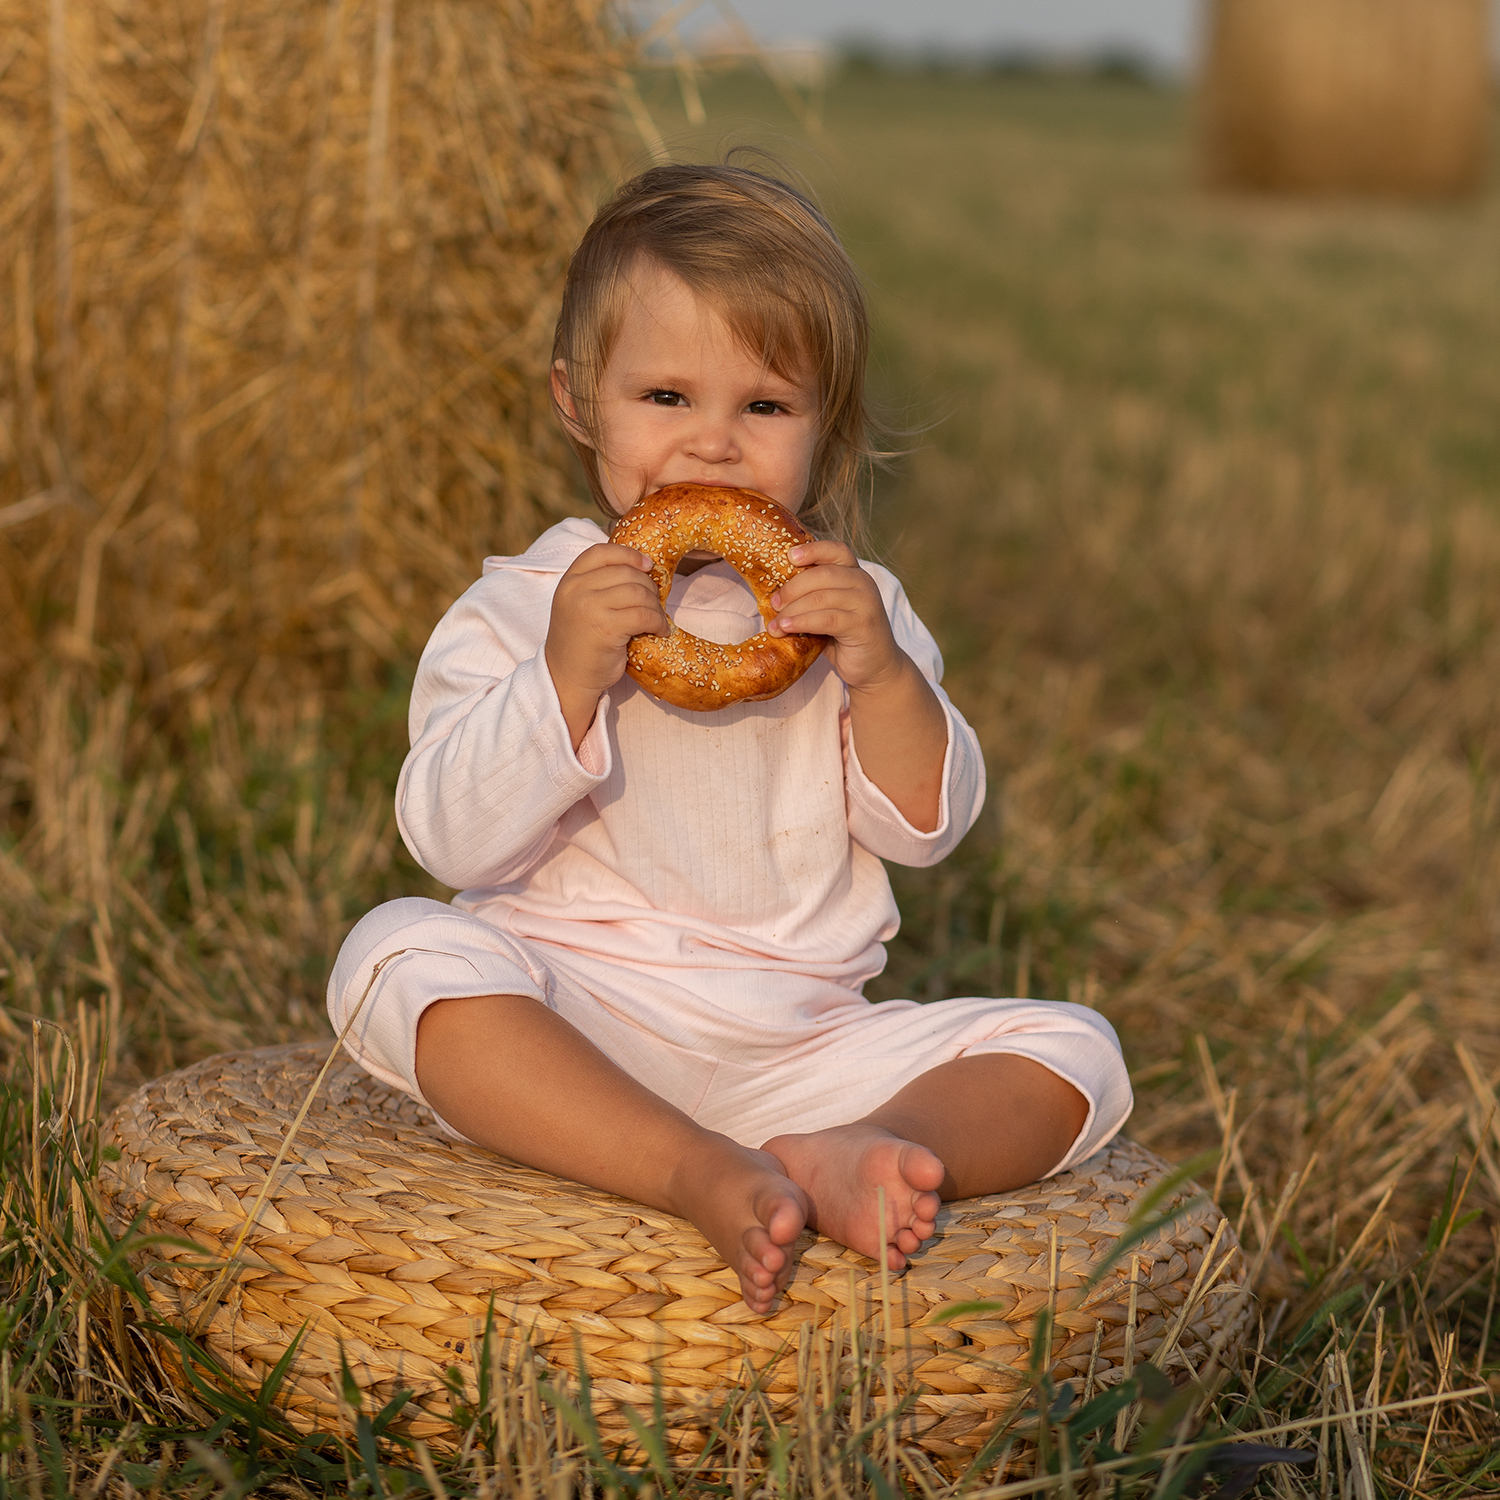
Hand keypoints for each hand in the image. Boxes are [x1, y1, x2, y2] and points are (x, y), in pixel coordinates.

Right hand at [546, 543, 667, 748]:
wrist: (567, 678)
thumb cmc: (580, 642)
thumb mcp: (580, 604)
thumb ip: (599, 585)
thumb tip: (643, 566)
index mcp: (570, 580)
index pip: (602, 552)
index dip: (628, 554)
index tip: (647, 565)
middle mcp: (577, 590)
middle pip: (627, 573)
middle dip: (649, 587)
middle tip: (654, 604)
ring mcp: (590, 608)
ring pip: (639, 593)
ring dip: (656, 606)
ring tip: (657, 620)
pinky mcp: (606, 629)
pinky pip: (644, 615)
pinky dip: (658, 622)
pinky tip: (660, 631)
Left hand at [767, 540, 903, 692]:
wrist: (876, 667)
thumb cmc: (845, 638)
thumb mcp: (828, 611)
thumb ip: (812, 597)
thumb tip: (774, 595)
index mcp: (854, 574)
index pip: (835, 551)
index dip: (813, 550)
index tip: (789, 556)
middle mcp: (863, 583)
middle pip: (823, 574)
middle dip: (793, 588)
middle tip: (773, 603)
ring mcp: (866, 603)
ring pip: (821, 598)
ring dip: (793, 610)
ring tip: (775, 624)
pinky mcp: (863, 625)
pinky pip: (827, 619)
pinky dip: (803, 622)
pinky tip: (787, 628)